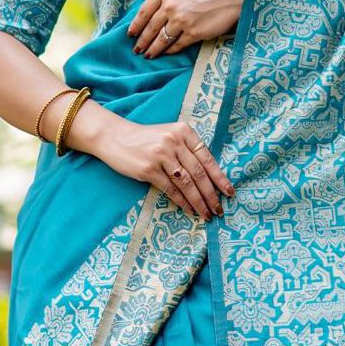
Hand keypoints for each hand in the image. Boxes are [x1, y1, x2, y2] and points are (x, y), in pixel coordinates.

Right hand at [96, 115, 235, 221]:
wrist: (114, 136)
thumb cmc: (145, 139)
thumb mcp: (169, 136)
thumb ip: (187, 150)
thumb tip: (209, 178)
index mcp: (184, 131)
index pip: (207, 158)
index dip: (220, 178)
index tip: (229, 192)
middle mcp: (174, 141)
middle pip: (199, 173)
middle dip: (211, 195)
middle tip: (219, 209)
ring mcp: (161, 155)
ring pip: (187, 183)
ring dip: (199, 201)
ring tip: (206, 214)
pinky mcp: (148, 169)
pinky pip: (171, 189)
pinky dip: (182, 201)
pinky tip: (189, 209)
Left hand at [128, 0, 248, 57]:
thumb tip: (151, 17)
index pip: (144, 12)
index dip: (136, 26)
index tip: (131, 35)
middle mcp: (171, 5)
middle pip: (150, 28)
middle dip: (142, 42)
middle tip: (137, 50)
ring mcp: (182, 20)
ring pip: (161, 40)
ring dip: (153, 50)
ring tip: (148, 55)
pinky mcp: (194, 32)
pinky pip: (176, 45)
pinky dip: (170, 51)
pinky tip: (166, 53)